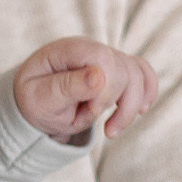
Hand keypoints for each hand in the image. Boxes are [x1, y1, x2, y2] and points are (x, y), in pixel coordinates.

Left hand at [15, 38, 157, 142]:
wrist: (36, 105)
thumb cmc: (34, 100)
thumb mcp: (40, 99)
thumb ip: (67, 87)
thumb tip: (99, 76)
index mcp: (67, 50)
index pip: (103, 57)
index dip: (105, 88)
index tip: (89, 111)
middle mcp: (90, 49)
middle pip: (123, 68)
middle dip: (110, 102)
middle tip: (84, 118)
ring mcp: (106, 59)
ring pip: (137, 75)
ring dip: (130, 107)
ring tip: (111, 131)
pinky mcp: (117, 71)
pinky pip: (143, 74)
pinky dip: (147, 93)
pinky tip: (140, 111)